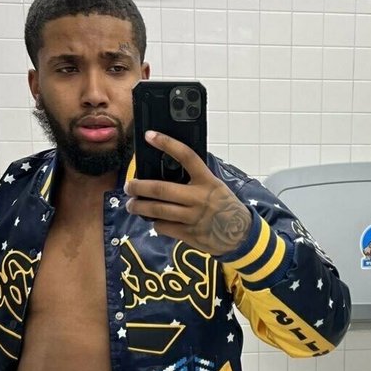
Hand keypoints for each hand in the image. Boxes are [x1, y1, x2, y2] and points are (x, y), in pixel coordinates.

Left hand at [125, 131, 252, 255]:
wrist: (240, 234)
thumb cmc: (224, 207)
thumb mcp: (215, 187)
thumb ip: (195, 180)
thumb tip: (166, 172)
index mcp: (207, 181)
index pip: (186, 156)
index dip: (167, 143)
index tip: (150, 136)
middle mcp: (199, 197)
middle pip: (161, 189)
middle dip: (139, 187)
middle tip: (129, 186)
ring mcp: (193, 217)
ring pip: (157, 210)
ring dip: (139, 207)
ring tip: (132, 205)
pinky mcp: (188, 234)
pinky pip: (163, 227)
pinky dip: (155, 223)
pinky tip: (155, 220)